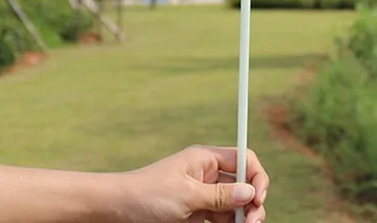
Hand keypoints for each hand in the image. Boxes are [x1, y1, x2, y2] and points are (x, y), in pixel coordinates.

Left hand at [117, 146, 268, 222]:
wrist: (118, 211)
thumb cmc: (148, 195)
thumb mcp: (187, 195)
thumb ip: (220, 196)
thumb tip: (250, 191)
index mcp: (206, 159)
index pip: (244, 159)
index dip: (256, 175)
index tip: (258, 197)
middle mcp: (208, 175)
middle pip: (243, 185)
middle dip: (252, 203)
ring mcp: (203, 195)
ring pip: (235, 205)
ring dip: (243, 218)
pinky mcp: (197, 214)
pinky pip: (222, 219)